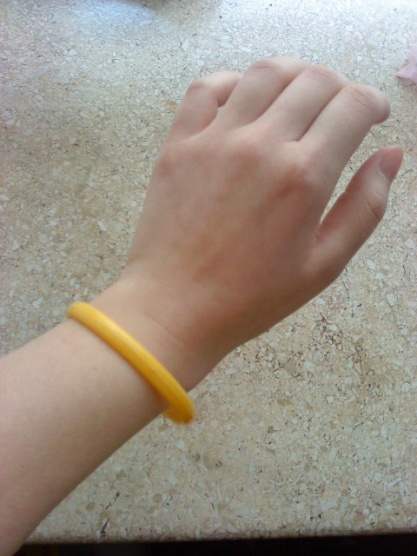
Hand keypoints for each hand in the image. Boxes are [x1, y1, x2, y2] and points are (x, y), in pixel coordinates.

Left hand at [121, 57, 401, 372]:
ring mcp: (214, 141)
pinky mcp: (179, 145)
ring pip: (264, 74)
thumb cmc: (249, 298)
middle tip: (339, 108)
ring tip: (300, 95)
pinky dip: (234, 81)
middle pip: (313, 81)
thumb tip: (391, 156)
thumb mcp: (323, 266)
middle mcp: (260, 146)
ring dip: (294, 74)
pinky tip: (245, 100)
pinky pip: (207, 88)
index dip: (372, 101)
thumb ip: (365, 207)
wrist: (173, 307)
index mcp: (303, 178)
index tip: (373, 113)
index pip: (351, 107)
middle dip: (338, 87)